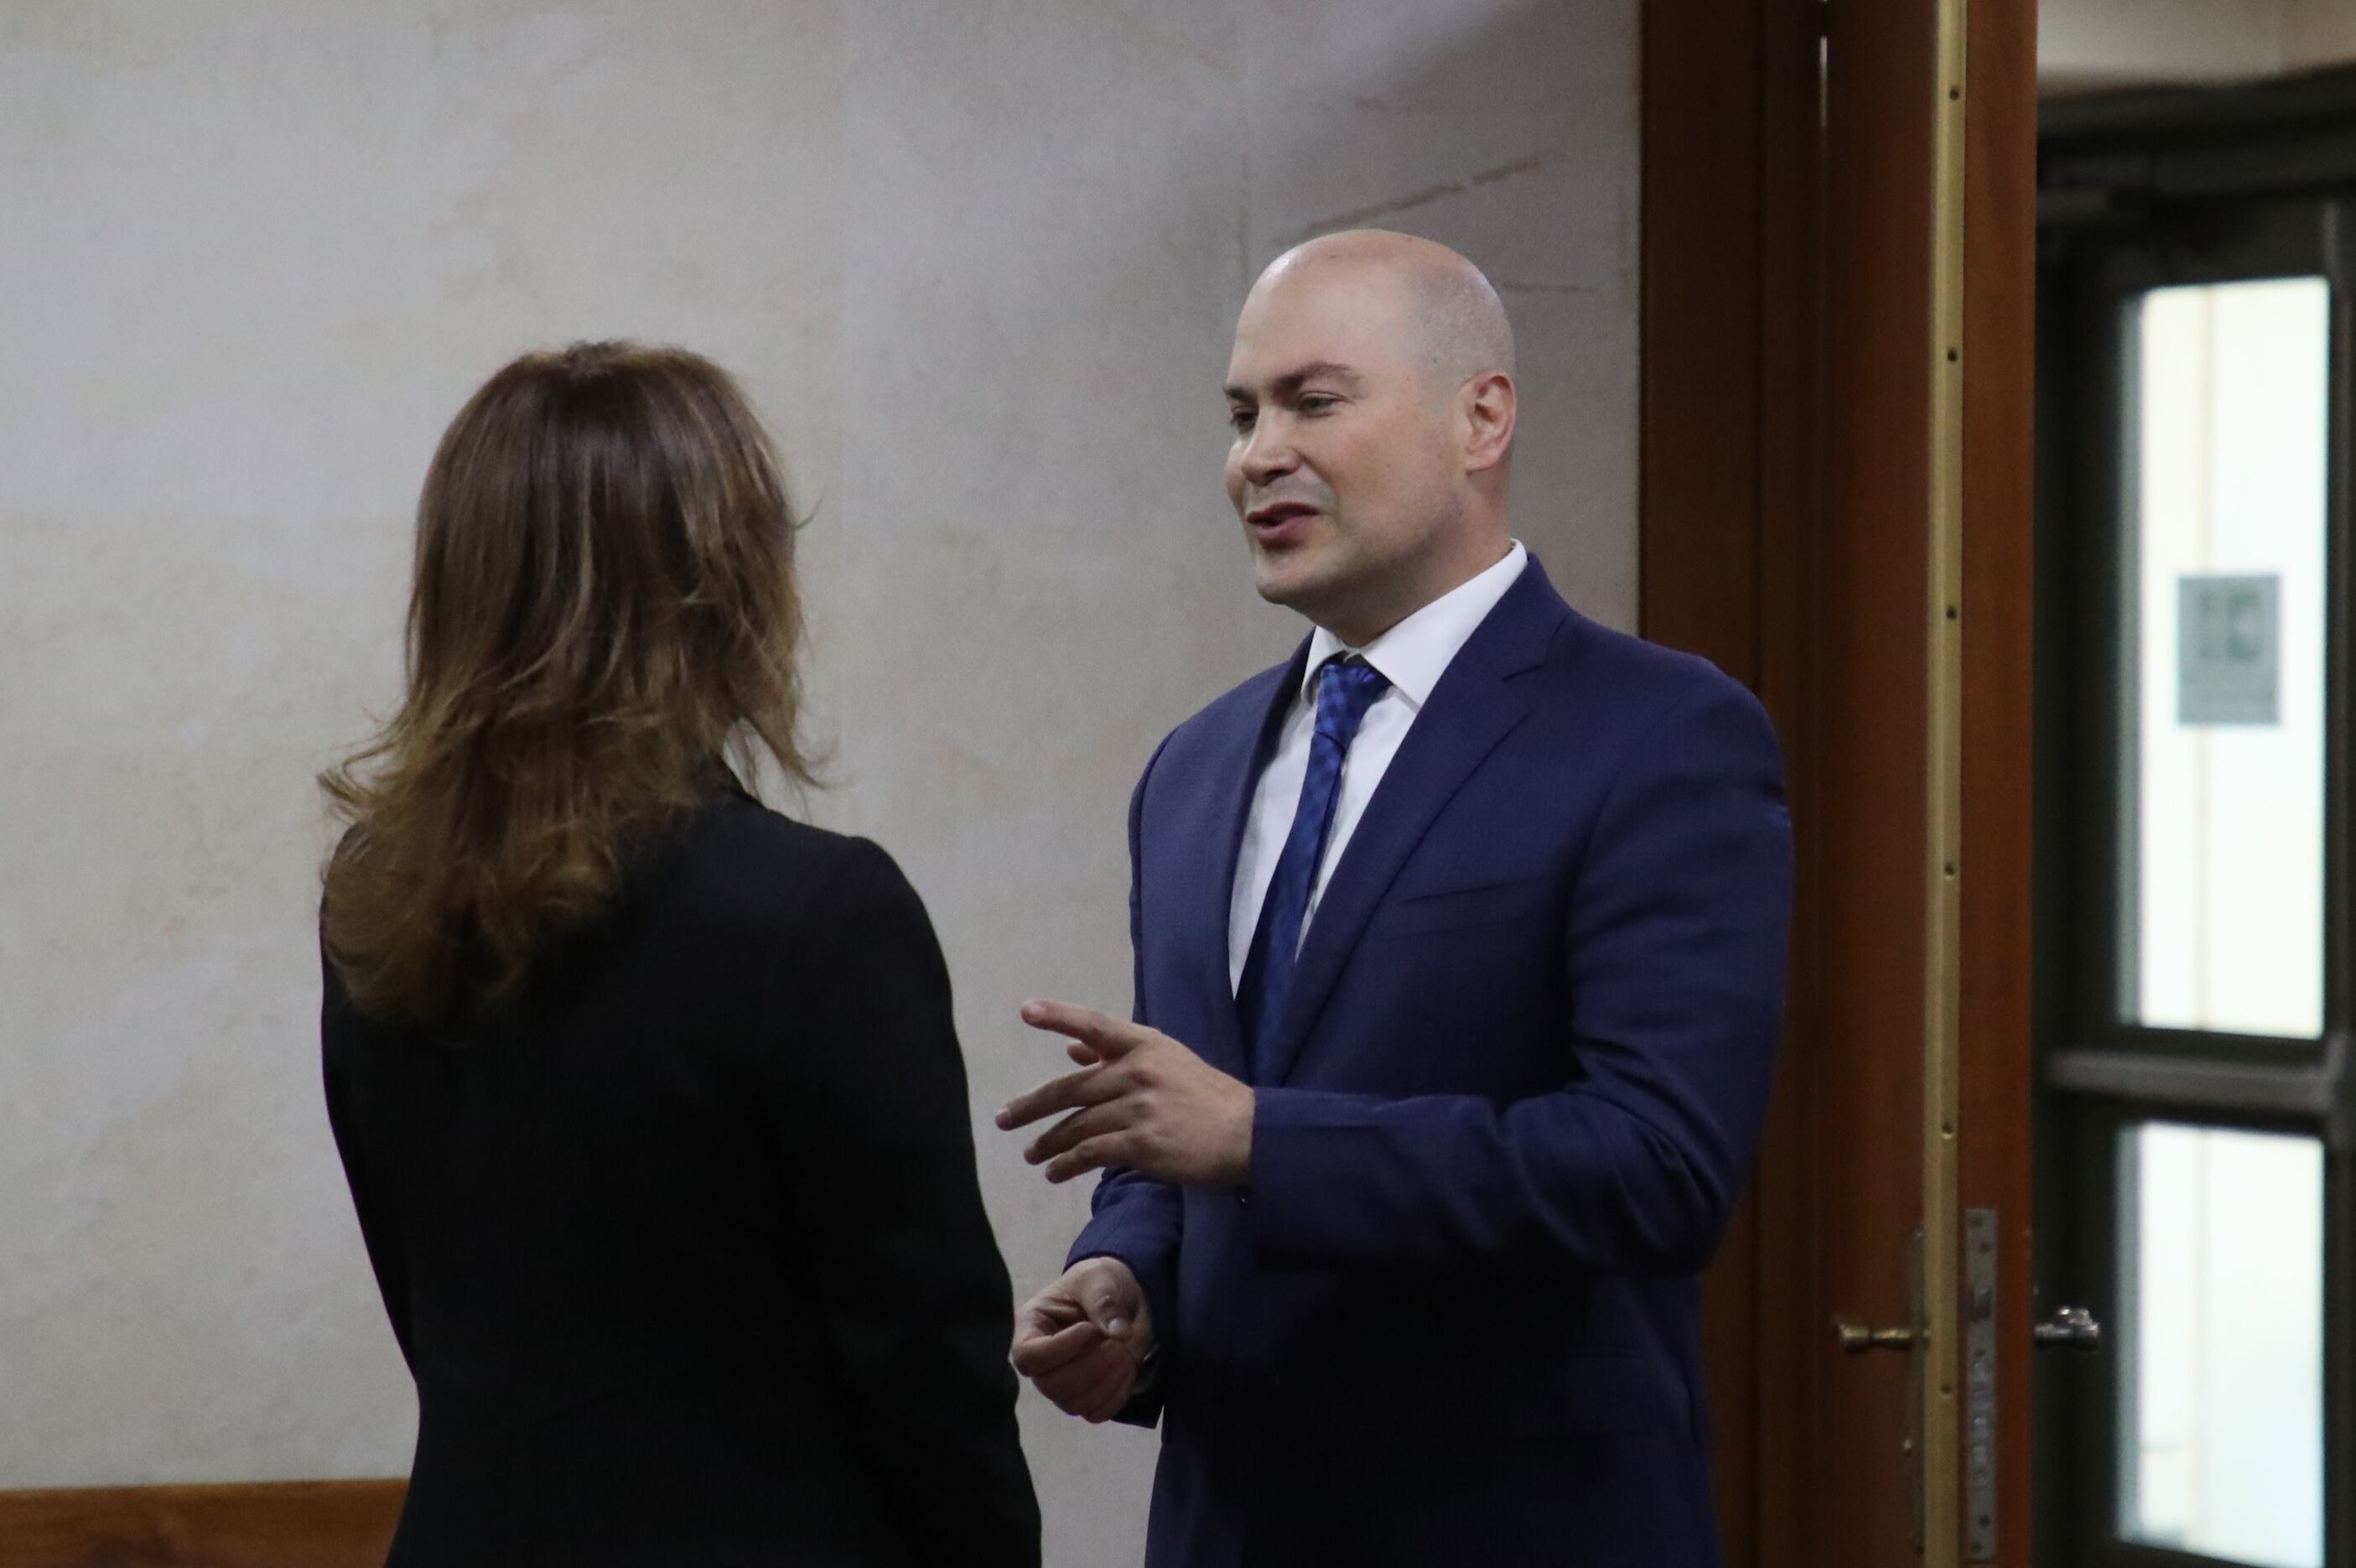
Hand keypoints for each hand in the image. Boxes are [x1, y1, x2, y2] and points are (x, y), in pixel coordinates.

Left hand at [997, 1000, 1254, 1185]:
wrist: (1247, 1134)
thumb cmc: (1207, 1097)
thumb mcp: (1168, 1063)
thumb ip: (1118, 1055)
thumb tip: (1072, 1050)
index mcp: (1146, 1045)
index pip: (1094, 1025)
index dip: (1059, 1016)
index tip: (1026, 1010)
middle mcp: (1138, 1071)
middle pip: (1072, 1088)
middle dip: (1032, 1106)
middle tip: (1004, 1119)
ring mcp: (1139, 1108)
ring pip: (1078, 1125)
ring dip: (1049, 1143)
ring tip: (1032, 1154)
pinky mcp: (1142, 1144)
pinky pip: (1091, 1153)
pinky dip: (1068, 1164)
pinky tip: (1055, 1173)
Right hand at [1009, 1257, 1152, 1421]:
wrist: (1122, 1296)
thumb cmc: (1100, 1282)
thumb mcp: (1100, 1278)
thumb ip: (1104, 1301)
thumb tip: (1118, 1333)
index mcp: (1031, 1326)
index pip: (1027, 1355)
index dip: (1059, 1349)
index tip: (1089, 1329)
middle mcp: (1040, 1361)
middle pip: (1051, 1385)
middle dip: (1090, 1367)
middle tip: (1117, 1343)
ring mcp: (1061, 1383)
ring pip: (1073, 1403)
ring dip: (1105, 1382)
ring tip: (1126, 1354)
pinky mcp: (1085, 1396)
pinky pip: (1095, 1412)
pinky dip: (1116, 1396)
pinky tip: (1128, 1369)